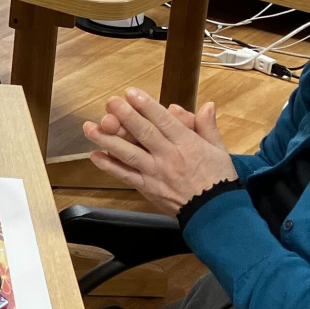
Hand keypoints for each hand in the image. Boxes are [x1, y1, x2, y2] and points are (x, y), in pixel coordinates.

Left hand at [82, 88, 235, 214]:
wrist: (215, 215)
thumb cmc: (218, 181)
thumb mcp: (219, 150)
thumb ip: (208, 127)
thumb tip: (207, 105)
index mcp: (187, 144)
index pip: (164, 121)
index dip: (146, 106)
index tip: (131, 93)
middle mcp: (169, 157)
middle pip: (144, 134)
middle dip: (125, 117)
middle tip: (110, 103)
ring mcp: (155, 174)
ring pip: (129, 154)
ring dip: (108, 140)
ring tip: (91, 128)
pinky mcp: (147, 188)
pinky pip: (125, 176)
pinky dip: (109, 166)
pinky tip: (95, 156)